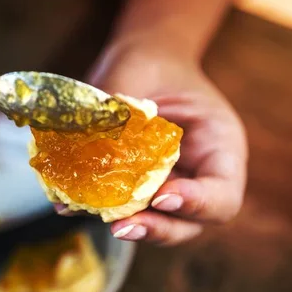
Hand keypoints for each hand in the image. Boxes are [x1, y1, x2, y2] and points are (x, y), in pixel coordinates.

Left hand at [58, 40, 247, 244]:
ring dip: (130, 227)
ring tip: (99, 220)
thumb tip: (84, 141)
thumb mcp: (141, 74)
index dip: (196, 203)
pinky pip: (123, 208)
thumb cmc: (153, 63)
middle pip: (191, 222)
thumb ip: (120, 109)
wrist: (143, 64)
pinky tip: (69, 206)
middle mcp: (197, 176)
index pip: (223, 194)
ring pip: (159, 223)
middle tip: (123, 226)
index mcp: (219, 146)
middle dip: (158, 228)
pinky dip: (97, 210)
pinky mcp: (137, 189)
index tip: (161, 196)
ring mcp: (169, 186)